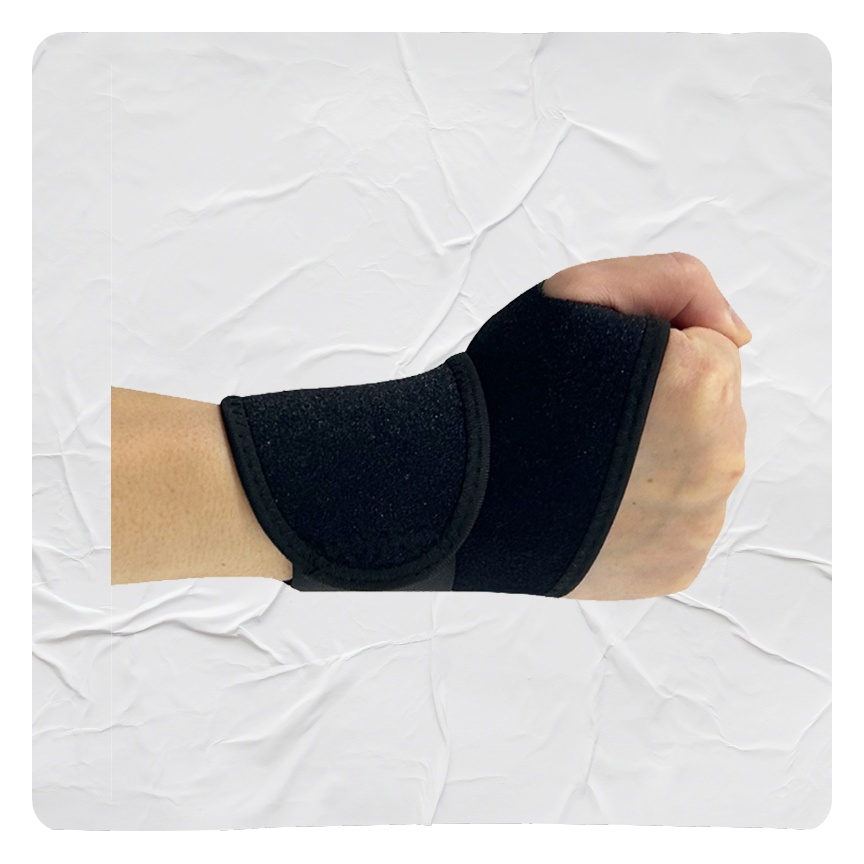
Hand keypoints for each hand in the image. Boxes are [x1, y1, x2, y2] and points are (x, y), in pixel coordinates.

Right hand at [544, 254, 748, 599]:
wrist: (459, 488)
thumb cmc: (510, 387)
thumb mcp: (577, 291)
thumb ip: (675, 281)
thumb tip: (738, 333)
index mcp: (702, 383)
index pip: (710, 350)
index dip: (654, 353)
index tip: (603, 374)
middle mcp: (718, 458)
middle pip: (710, 413)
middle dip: (661, 408)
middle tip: (589, 420)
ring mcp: (699, 521)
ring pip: (695, 469)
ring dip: (654, 459)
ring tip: (587, 464)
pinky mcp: (675, 565)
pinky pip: (677, 522)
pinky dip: (645, 511)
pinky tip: (597, 503)